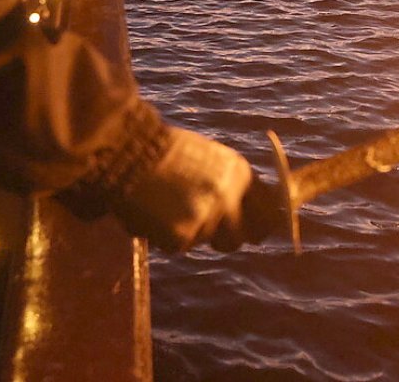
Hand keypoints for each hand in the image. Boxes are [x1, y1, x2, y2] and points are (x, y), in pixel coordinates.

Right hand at [111, 127, 264, 250]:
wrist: (128, 151)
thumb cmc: (168, 151)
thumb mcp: (212, 159)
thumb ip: (232, 184)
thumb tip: (249, 209)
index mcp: (240, 174)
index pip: (270, 214)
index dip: (261, 225)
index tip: (255, 229)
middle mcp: (228, 198)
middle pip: (241, 238)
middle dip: (227, 237)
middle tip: (211, 230)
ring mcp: (205, 220)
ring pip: (206, 241)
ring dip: (192, 232)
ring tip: (170, 206)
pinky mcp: (180, 238)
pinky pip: (179, 246)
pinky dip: (166, 235)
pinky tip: (154, 212)